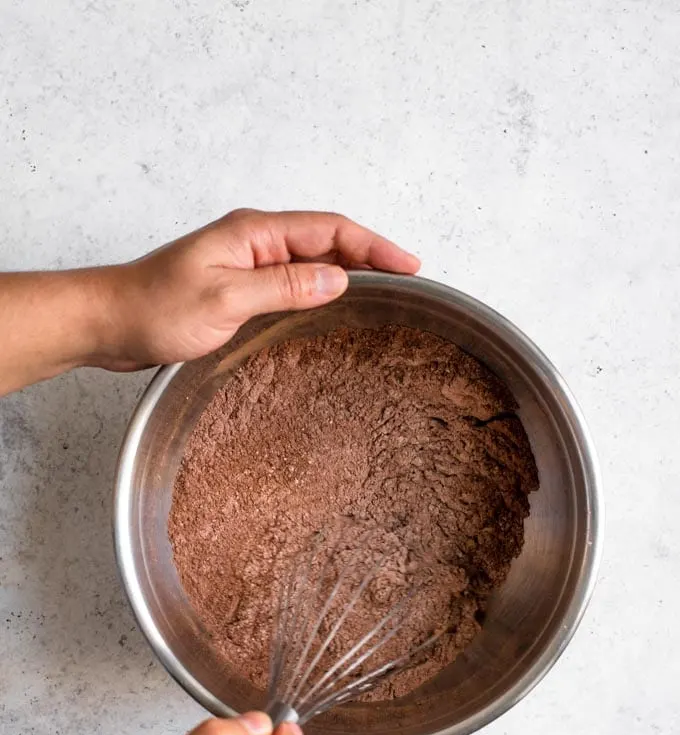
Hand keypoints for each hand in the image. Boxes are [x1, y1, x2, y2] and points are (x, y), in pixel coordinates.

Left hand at [101, 208, 420, 368]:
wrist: (109, 322)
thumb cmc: (154, 308)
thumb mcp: (225, 299)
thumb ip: (283, 287)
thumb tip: (338, 280)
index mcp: (254, 232)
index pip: (330, 229)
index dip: (374, 246)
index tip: (409, 265)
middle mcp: (255, 241)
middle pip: (327, 241)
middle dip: (370, 256)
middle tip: (407, 280)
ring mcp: (247, 263)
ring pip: (311, 262)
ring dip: (348, 273)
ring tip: (384, 293)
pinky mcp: (239, 286)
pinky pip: (292, 281)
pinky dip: (320, 290)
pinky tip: (334, 307)